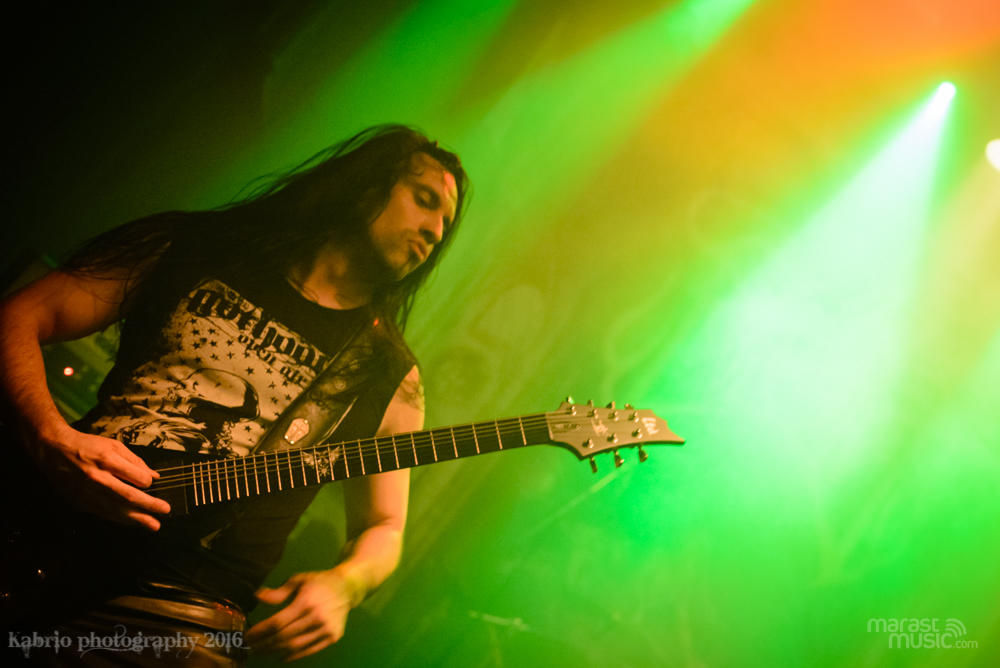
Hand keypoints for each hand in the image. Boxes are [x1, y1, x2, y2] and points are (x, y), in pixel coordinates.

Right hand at [27, 422, 169, 529]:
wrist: (54, 451)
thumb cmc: (87, 445)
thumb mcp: (113, 445)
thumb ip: (135, 461)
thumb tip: (153, 476)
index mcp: (107, 460)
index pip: (135, 476)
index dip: (147, 482)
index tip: (153, 484)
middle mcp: (97, 478)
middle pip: (128, 496)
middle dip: (149, 505)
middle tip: (165, 510)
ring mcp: (87, 492)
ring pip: (116, 509)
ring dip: (137, 519)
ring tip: (153, 525)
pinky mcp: (80, 502)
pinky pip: (104, 513)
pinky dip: (120, 518)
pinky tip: (132, 522)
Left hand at [247, 570, 357, 661]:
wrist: (347, 588)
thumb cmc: (319, 583)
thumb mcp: (298, 580)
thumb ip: (278, 592)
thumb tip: (257, 596)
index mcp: (306, 601)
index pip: (277, 622)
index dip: (260, 632)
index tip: (247, 636)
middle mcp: (317, 616)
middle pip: (283, 637)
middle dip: (264, 644)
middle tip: (250, 648)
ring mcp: (326, 629)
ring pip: (295, 646)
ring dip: (274, 652)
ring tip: (261, 653)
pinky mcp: (333, 637)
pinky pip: (308, 650)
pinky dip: (292, 656)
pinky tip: (279, 656)